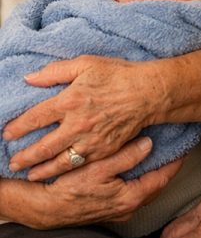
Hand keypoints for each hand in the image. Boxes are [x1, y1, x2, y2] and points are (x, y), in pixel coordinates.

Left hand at [4, 55, 164, 179]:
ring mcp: (91, 139)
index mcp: (70, 100)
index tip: (7, 133)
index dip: (17, 128)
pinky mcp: (104, 149)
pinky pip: (81, 164)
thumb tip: (30, 79)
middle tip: (13, 162)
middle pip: (43, 146)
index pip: (35, 118)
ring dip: (41, 169)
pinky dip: (66, 171)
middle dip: (25, 156)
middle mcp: (77, 124)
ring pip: (60, 161)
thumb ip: (56, 71)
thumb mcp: (87, 64)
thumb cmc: (120, 75)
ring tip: (30, 174)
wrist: (149, 92)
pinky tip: (59, 173)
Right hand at [12, 136, 182, 228]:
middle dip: (168, 167)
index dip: (176, 161)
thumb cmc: (69, 188)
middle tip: (177, 149)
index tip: (186, 146)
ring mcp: (119, 209)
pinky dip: (140, 179)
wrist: (43, 209)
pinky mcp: (109, 208)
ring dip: (153, 173)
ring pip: (146, 189)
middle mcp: (129, 207)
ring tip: (161, 156)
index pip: (163, 177)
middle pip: (157, 184)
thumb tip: (149, 144)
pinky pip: (133, 191)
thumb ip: (126, 156)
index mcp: (131, 197)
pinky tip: (137, 168)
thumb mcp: (98, 168)